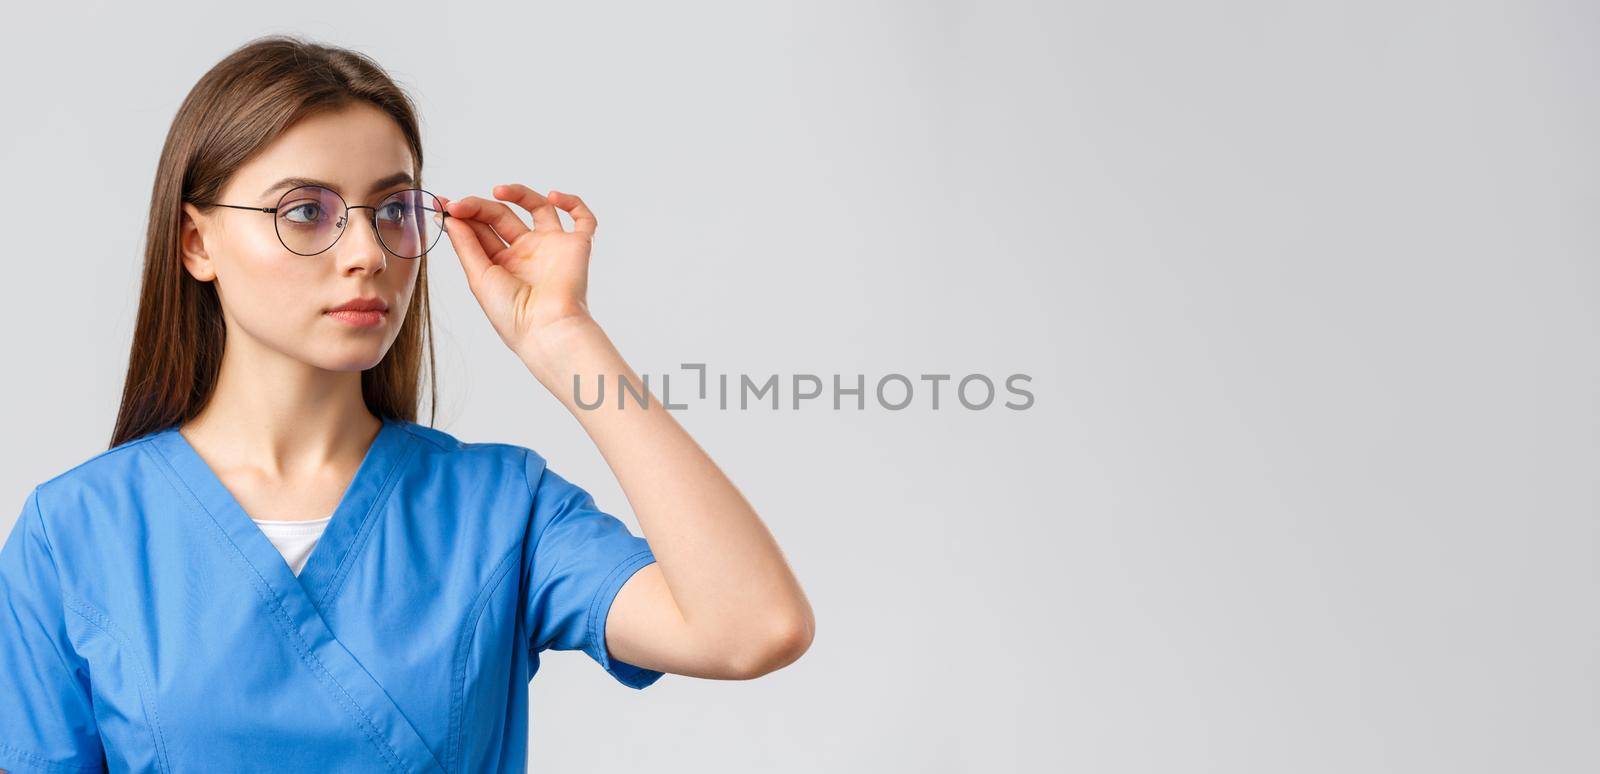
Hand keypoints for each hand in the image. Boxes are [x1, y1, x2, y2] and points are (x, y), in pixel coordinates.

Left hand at [440, 183, 599, 353]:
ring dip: (518, 194)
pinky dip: (572, 202)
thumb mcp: (479, 277)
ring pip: (539, 208)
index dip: (465, 215)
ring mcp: (552, 247)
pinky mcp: (577, 247)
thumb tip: (451, 218)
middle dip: (480, 206)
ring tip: (499, 191)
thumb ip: (466, 245)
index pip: (482, 230)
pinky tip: (553, 197)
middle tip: (461, 205)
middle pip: (503, 216)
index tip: (446, 206)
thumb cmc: (512, 315)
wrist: (546, 329)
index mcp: (503, 264)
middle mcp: (527, 253)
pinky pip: (582, 220)